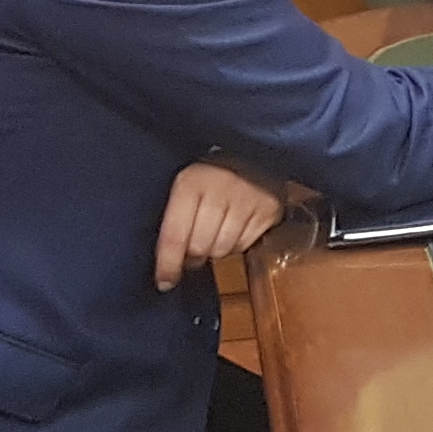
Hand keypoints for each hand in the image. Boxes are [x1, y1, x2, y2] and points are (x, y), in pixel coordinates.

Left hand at [153, 161, 287, 288]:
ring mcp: (247, 198)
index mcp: (190, 182)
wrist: (251, 149)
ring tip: (217, 231)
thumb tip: (165, 268)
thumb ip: (173, 221)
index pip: (174, 235)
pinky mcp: (268, 209)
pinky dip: (237, 243)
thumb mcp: (184, 186)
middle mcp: (220, 188)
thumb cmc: (209, 173)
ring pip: (223, 250)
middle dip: (193, 254)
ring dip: (216, 249)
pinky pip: (245, 245)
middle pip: (199, 247)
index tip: (164, 282)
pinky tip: (235, 226)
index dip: (168, 264)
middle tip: (194, 246)